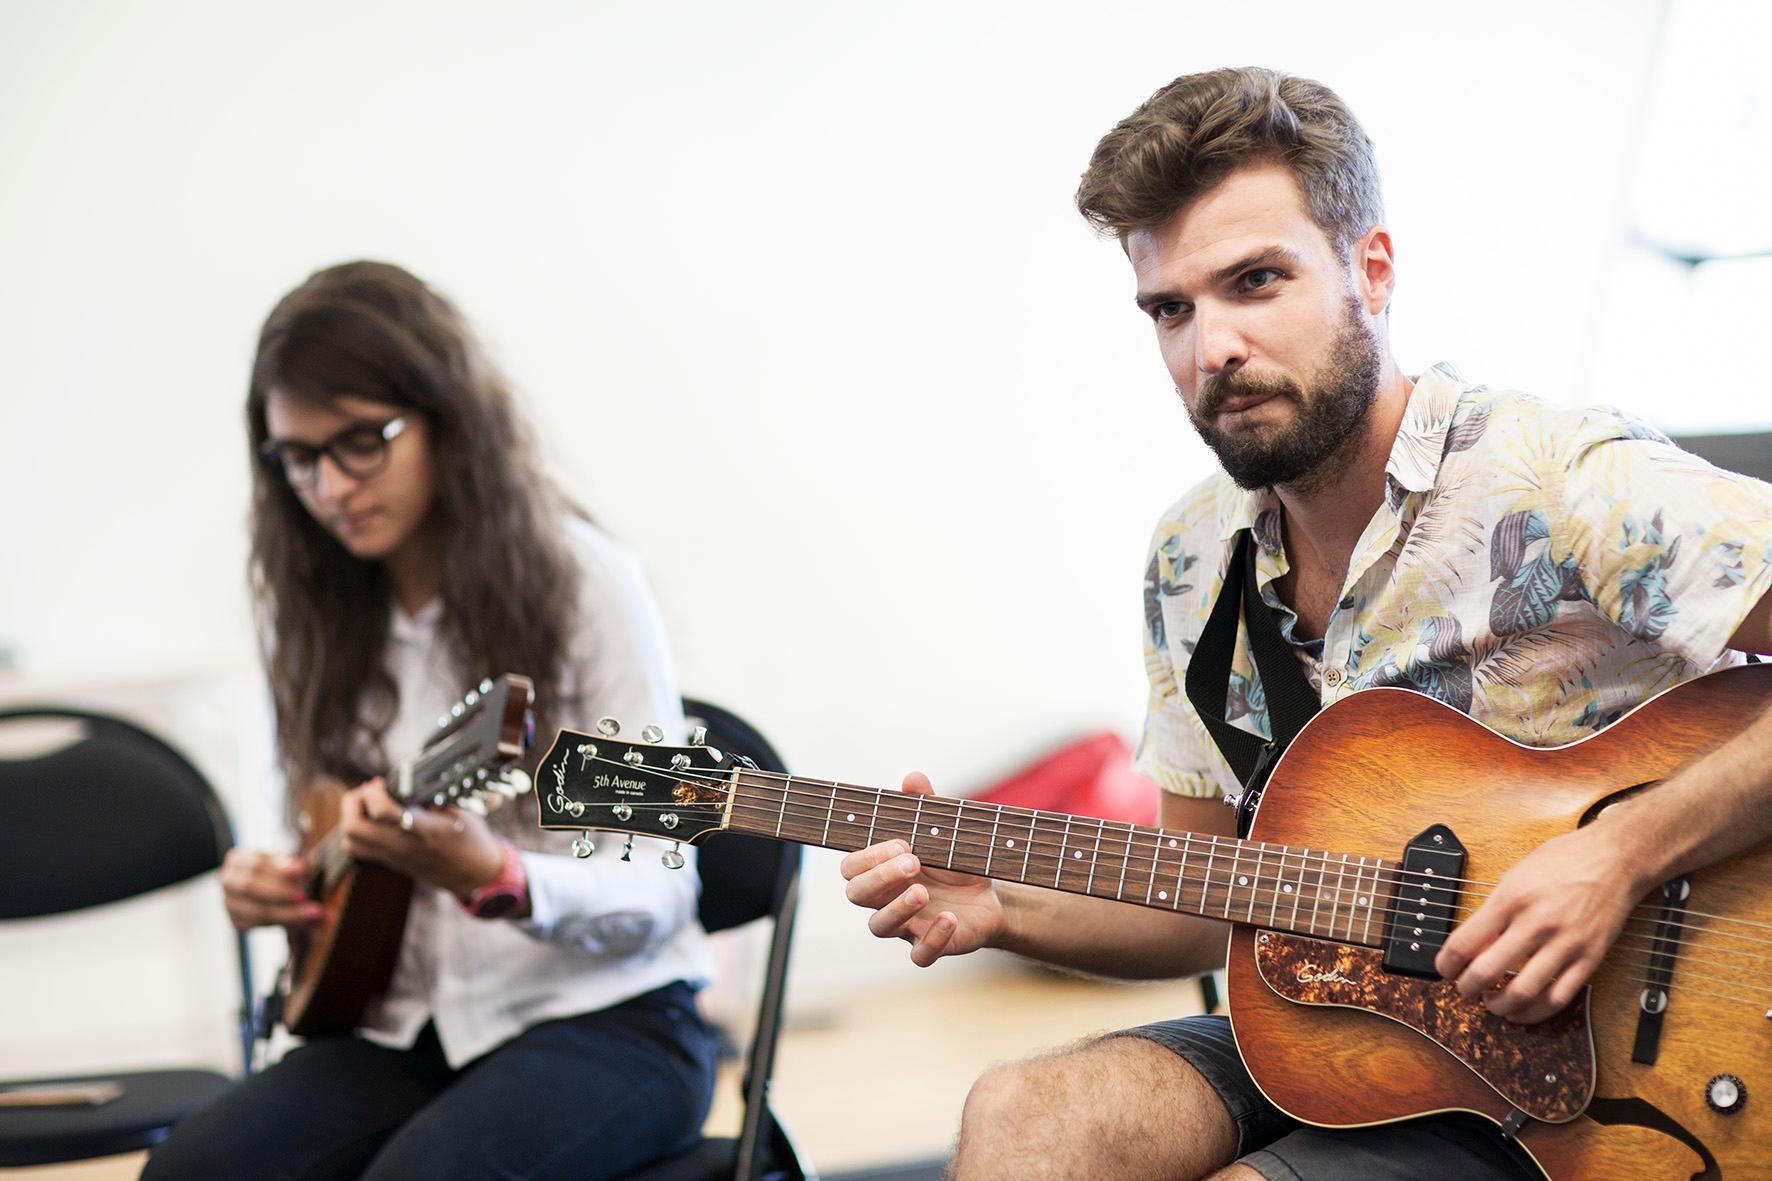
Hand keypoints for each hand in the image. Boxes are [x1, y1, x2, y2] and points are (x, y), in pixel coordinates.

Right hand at [220, 848, 320, 931]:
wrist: (272, 891)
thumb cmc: (280, 872)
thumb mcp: (286, 863)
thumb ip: (292, 866)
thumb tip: (300, 869)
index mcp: (237, 860)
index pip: (256, 863)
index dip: (279, 868)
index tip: (301, 870)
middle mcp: (228, 882)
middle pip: (250, 887)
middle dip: (279, 892)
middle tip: (304, 896)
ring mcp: (230, 904)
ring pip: (256, 911)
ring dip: (287, 913)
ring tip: (312, 913)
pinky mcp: (237, 922)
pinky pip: (259, 925)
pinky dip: (283, 923)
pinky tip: (304, 922)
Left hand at [342, 778, 504, 899]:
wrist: (472, 873)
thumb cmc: (469, 838)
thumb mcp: (457, 809)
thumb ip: (430, 797)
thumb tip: (403, 780)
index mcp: (423, 829)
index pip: (382, 812)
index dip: (373, 793)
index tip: (379, 783)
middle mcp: (402, 845)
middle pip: (353, 828)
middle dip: (353, 803)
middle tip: (368, 792)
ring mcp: (394, 857)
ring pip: (350, 841)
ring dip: (351, 819)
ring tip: (368, 805)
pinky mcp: (390, 863)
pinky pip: (360, 849)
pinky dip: (358, 833)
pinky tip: (374, 821)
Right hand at [840, 772, 1005, 966]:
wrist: (993, 896)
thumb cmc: (955, 861)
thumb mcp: (944, 830)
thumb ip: (926, 806)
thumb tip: (913, 778)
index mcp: (882, 869)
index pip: (852, 867)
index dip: (869, 857)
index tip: (902, 842)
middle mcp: (886, 898)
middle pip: (857, 894)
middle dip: (880, 877)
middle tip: (913, 861)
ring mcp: (906, 925)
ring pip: (879, 927)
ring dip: (897, 909)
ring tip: (922, 893)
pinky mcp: (931, 946)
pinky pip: (920, 955)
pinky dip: (933, 940)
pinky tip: (949, 920)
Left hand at [1435, 822, 1645, 1023]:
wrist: (1615, 859)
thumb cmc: (1564, 860)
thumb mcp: (1516, 874)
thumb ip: (1494, 909)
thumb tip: (1471, 943)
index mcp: (1511, 898)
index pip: (1464, 942)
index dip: (1446, 963)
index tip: (1444, 968)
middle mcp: (1536, 923)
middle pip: (1487, 970)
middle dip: (1467, 987)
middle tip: (1463, 989)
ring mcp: (1565, 943)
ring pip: (1523, 992)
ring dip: (1499, 1005)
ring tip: (1490, 1003)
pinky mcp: (1589, 958)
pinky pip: (1558, 997)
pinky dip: (1535, 1012)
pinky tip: (1521, 1011)